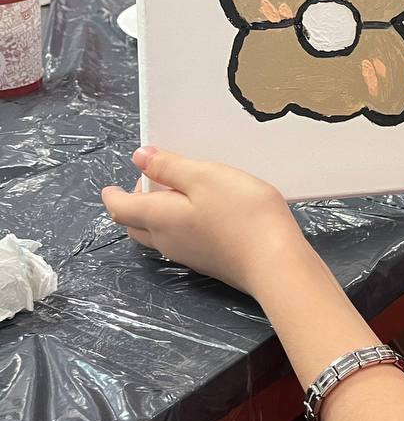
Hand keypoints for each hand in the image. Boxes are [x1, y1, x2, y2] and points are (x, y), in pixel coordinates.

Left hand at [101, 147, 307, 295]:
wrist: (276, 262)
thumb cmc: (241, 213)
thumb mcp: (205, 177)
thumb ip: (169, 167)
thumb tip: (137, 158)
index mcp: (159, 218)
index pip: (120, 209)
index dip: (112, 195)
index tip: (110, 186)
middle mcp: (167, 240)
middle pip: (135, 226)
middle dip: (133, 206)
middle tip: (149, 185)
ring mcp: (190, 255)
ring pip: (158, 236)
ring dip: (157, 216)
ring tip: (178, 195)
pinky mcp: (211, 262)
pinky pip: (181, 242)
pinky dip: (179, 226)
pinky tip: (204, 214)